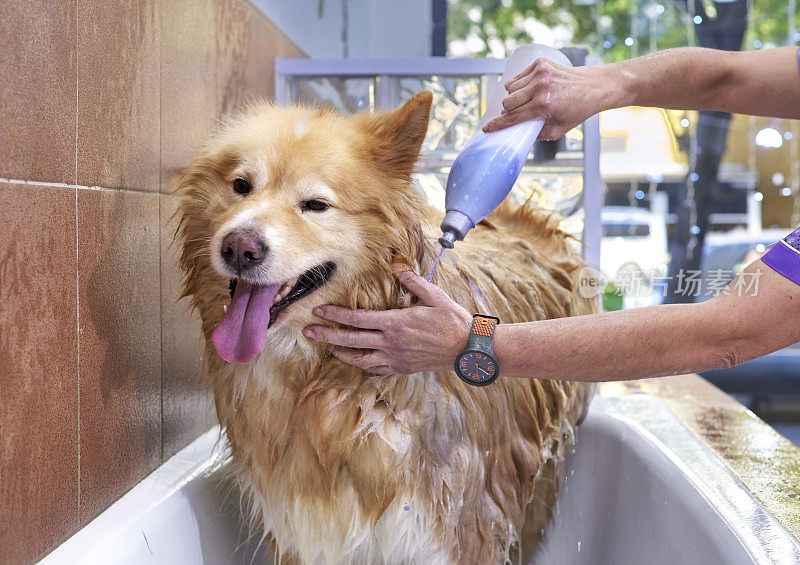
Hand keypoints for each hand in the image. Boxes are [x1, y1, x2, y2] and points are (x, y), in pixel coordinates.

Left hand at [303, 270, 471, 374]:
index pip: (357, 319)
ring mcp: (395, 358)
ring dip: (342, 354)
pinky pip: (376, 369)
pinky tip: (357, 360)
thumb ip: (414, 283)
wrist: (466, 349)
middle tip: (308, 332)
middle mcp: (391, 343)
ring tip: (330, 349)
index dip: (336, 315)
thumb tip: (400, 269)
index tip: (320, 311)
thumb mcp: (434, 297)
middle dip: (327, 335)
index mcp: (395, 323)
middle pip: (350, 341)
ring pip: (360, 359)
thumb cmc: (452, 321)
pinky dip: (363, 365)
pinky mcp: (402, 368)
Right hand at [482, 58, 612, 138]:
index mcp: (544, 106)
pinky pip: (518, 77)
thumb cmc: (578, 110)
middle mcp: (540, 87)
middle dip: (509, 111)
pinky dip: (519, 84)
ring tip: (527, 100)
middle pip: (508, 102)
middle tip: (518, 114)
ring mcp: (540, 73)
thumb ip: (538, 134)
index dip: (497, 124)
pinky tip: (530, 89)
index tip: (486, 128)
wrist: (595, 86)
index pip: (513, 117)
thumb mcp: (559, 129)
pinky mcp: (541, 63)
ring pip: (510, 89)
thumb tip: (520, 133)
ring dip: (514, 97)